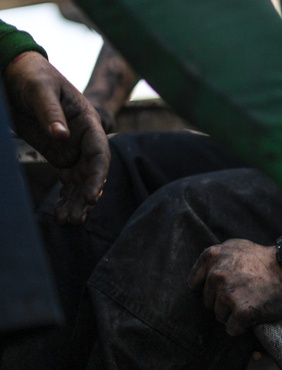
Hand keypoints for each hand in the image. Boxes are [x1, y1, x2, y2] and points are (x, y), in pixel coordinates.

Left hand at [4, 51, 109, 223]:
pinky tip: (62, 212)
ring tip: (68, 221)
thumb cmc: (33, 75)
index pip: (100, 154)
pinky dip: (65, 196)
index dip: (98, 177)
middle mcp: (84, 139)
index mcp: (88, 122)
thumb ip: (51, 113)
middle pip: (92, 173)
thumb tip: (62, 136)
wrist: (17, 71)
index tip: (91, 197)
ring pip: (80, 180)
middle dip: (85, 197)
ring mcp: (73, 148)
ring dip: (76, 201)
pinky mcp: (59, 154)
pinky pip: (67, 180)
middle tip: (74, 217)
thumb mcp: (40, 89)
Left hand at [187, 239, 281, 335]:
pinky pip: (232, 329)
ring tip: (251, 303)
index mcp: (212, 257)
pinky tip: (253, 316)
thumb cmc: (266, 260)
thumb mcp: (237, 246)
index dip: (209, 290)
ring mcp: (228, 294)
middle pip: (208, 301)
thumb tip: (204, 273)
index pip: (194, 283)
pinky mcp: (241, 311)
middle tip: (244, 295)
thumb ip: (218, 257)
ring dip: (232, 315)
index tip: (221, 291)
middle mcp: (216, 275)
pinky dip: (241, 327)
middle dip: (223, 302)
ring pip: (219, 315)